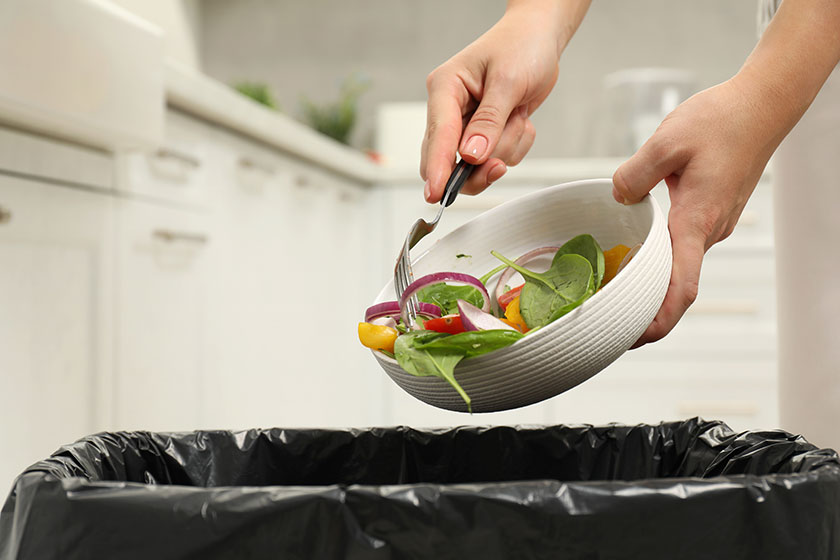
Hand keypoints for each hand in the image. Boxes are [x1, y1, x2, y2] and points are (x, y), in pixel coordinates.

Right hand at [421, 4, 573, 201]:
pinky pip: (496, 159)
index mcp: (445, 88)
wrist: (540, 39)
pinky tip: (519, 120)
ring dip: (504, 149)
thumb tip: (471, 156)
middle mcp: (449, 109)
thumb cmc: (521, 46)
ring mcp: (465, 124)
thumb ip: (489, 122)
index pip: (437, 136)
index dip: (437, 168)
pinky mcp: (483, 134)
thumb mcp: (508, 81)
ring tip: (517, 117)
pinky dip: (514, 146)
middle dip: (478, 166)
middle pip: (447, 161)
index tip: (436, 194)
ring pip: (476, 165)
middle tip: (499, 165)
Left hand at [613, 78, 780, 347]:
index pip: (682, 285)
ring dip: (653, 282)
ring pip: (681, 264)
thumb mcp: (666, 142)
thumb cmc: (720, 120)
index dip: (661, 318)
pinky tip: (635, 252)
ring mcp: (714, 223)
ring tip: (614, 288)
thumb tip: (618, 197)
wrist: (761, 104)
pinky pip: (684, 245)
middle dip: (648, 309)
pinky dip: (661, 258)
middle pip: (678, 284)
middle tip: (608, 318)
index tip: (637, 338)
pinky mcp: (712, 212)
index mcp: (697, 220)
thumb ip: (635, 175)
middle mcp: (709, 230)